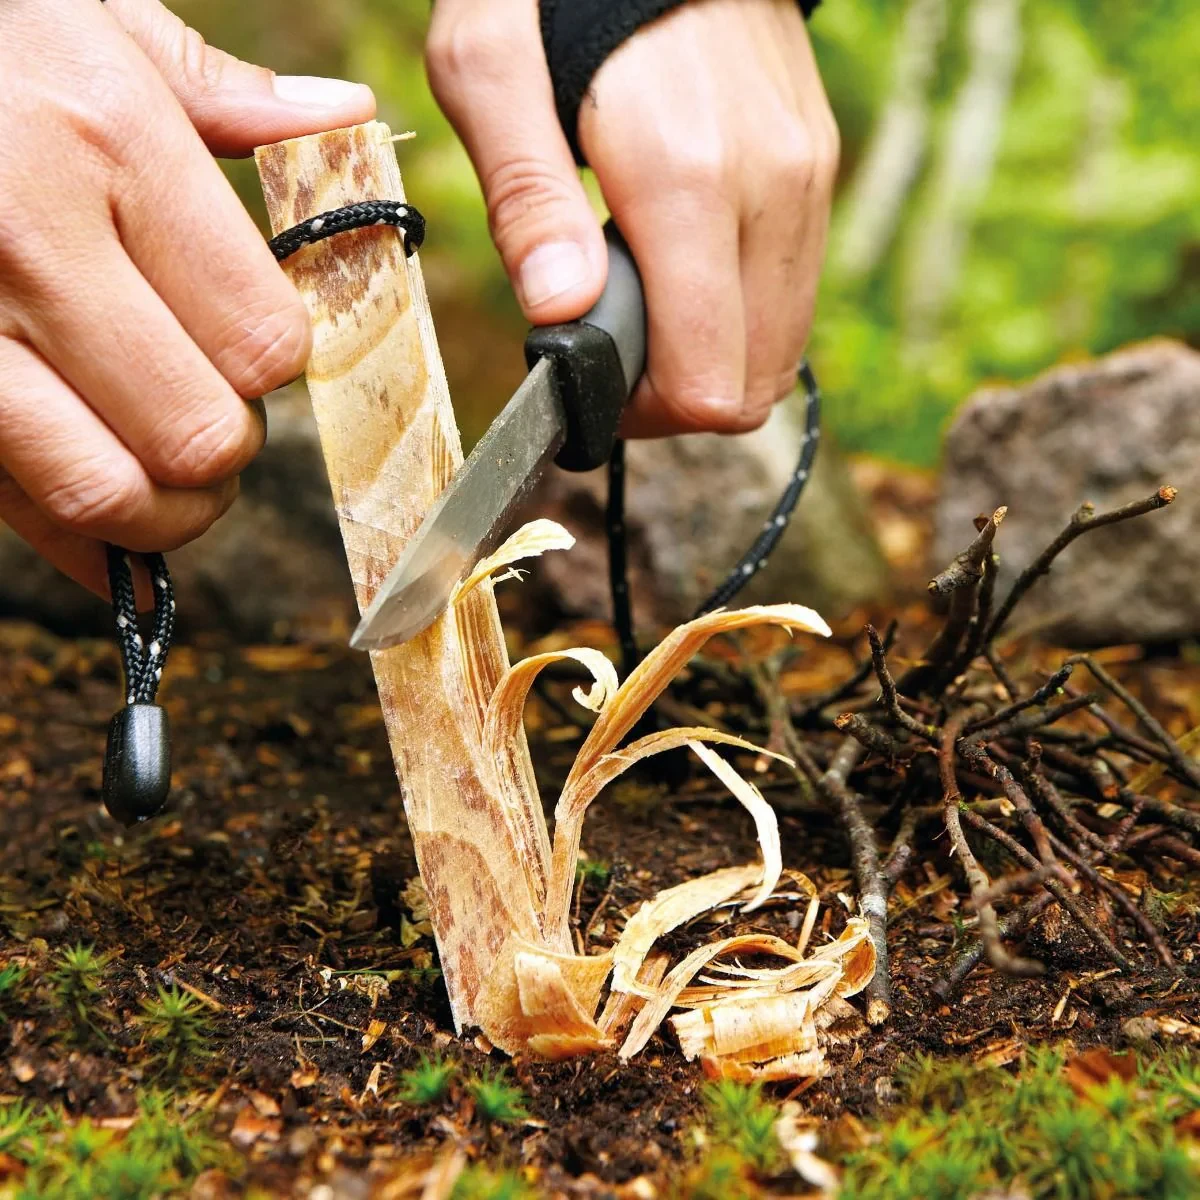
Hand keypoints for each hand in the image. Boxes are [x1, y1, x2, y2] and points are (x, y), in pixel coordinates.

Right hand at [0, 0, 374, 597]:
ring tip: (168, 468)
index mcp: (105, 141)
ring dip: (165, 510)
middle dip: (227, 447)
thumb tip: (344, 118)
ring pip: (111, 495)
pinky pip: (24, 511)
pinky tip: (110, 513)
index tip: (255, 349)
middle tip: (216, 416)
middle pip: (199, 433)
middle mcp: (28, 241)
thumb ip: (218, 92)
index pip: (262, 336)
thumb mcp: (88, 21)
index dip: (277, 366)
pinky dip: (86, 539)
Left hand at [426, 0, 837, 437]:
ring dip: (710, 360)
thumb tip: (562, 311)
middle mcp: (772, 186)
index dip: (646, 415)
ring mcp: (807, 176)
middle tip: (610, 360)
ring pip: (781, 348)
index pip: (709, 382)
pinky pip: (791, 291)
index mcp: (688, 179)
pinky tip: (681, 271)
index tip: (593, 389)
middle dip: (677, 400)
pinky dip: (737, 313)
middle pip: (752, 385)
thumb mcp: (492, 68)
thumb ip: (527, 198)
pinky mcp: (817, 164)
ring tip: (640, 312)